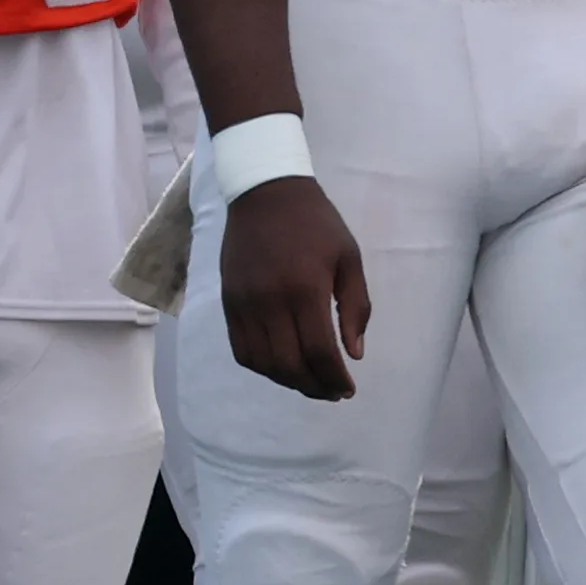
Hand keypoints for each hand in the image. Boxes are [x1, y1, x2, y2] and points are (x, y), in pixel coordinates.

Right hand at [220, 175, 370, 398]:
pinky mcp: (229, 303)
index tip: (348, 389)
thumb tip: (354, 354)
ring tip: (310, 382)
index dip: (334, 378)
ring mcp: (245, 304)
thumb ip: (356, 307)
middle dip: (314, 387)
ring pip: (263, 363)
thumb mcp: (349, 258)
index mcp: (306, 289)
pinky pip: (241, 350)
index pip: (319, 351)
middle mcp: (270, 302)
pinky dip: (262, 367)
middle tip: (332, 392)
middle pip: (289, 365)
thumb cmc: (316, 223)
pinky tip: (281, 366)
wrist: (265, 192)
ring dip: (288, 381)